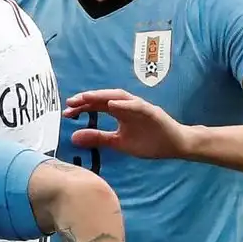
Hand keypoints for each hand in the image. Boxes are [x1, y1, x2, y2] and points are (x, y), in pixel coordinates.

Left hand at [64, 89, 191, 159]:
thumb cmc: (149, 141)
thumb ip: (99, 138)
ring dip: (102, 96)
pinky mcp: (152, 111)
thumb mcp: (119, 142)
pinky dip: (124, 104)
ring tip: (86, 97)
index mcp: (119, 112)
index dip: (81, 107)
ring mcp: (139, 107)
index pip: (96, 106)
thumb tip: (74, 137)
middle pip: (103, 98)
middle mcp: (127, 106)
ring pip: (118, 97)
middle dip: (87, 99)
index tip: (66, 112)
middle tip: (70, 102)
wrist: (176, 146)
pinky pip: (136, 105)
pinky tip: (112, 105)